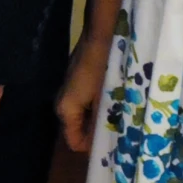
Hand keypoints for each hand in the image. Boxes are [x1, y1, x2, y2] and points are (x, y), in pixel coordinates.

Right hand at [56, 33, 114, 152]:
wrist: (100, 35)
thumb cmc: (104, 69)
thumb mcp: (107, 100)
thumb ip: (103, 124)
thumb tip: (108, 144)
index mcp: (65, 110)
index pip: (75, 143)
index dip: (93, 147)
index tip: (114, 144)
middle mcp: (62, 103)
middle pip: (78, 131)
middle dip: (97, 133)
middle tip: (120, 132)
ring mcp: (67, 92)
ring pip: (83, 117)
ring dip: (99, 119)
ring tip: (119, 117)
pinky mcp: (75, 82)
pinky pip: (85, 105)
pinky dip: (97, 107)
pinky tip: (113, 101)